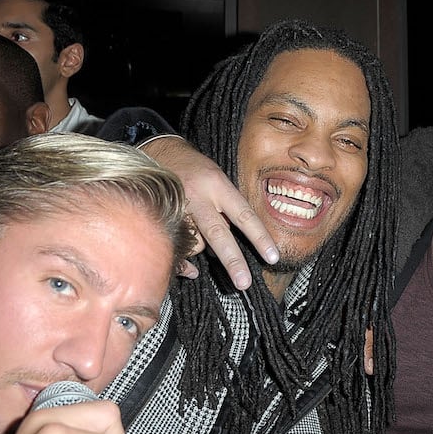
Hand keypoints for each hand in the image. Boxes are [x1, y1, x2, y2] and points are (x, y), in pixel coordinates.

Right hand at [140, 135, 278, 289]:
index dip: (260, 237)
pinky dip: (185, 260)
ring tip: (199, 232)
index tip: (272, 256)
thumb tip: (226, 249)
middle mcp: (198, 196)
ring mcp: (177, 208)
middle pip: (218, 233)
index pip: (244, 214)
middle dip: (232, 260)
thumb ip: (226, 210)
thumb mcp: (218, 180)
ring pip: (195, 243)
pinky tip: (190, 267)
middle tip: (243, 283)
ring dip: (203, 248)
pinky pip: (177, 248)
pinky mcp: (161, 218)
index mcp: (218, 185)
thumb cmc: (197, 170)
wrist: (160, 150)